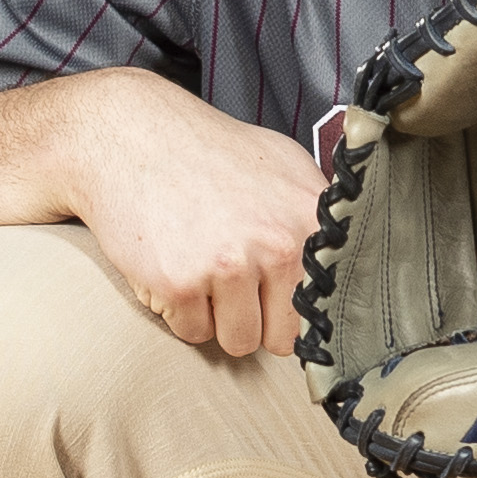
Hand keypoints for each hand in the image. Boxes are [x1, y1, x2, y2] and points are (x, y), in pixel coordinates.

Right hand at [56, 68, 329, 355]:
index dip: (303, 311)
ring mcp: (229, 265)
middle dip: (258, 317)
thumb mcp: (282, 163)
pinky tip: (172, 264)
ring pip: (238, 341)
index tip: (286, 306)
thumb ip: (318, 214)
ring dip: (218, 317)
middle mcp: (278, 243)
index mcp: (311, 217)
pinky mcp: (180, 285)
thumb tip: (345, 266)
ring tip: (201, 267)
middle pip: (283, 337)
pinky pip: (192, 333)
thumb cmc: (207, 151)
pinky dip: (179, 311)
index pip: (329, 305)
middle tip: (231, 277)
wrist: (131, 136)